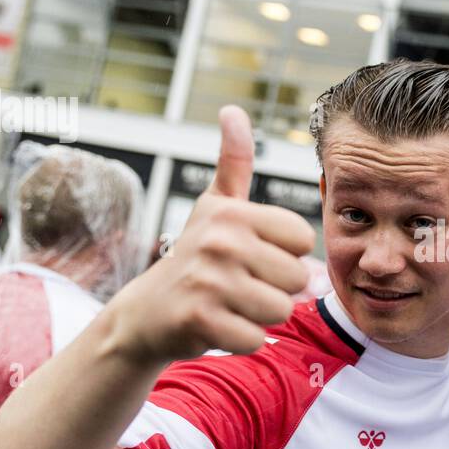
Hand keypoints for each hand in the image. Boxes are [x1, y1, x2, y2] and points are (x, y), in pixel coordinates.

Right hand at [105, 106, 315, 363]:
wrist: (145, 313)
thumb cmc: (194, 256)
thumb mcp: (214, 205)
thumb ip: (233, 161)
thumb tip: (234, 110)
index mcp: (233, 213)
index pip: (303, 240)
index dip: (285, 254)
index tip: (254, 255)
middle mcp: (220, 242)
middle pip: (298, 279)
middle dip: (276, 289)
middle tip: (240, 286)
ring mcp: (208, 282)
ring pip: (281, 310)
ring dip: (261, 315)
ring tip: (231, 304)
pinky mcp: (200, 320)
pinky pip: (257, 338)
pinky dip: (244, 338)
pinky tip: (219, 325)